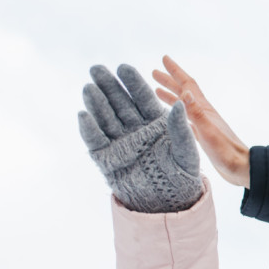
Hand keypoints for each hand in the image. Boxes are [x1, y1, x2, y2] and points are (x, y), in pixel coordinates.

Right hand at [78, 64, 201, 212]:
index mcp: (155, 123)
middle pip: (119, 103)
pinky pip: (95, 140)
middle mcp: (135, 129)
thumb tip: (181, 101)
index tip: (124, 67)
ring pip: (105, 118)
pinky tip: (83, 114)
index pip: (142, 98)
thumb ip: (181, 127)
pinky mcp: (106, 158)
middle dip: (109, 86)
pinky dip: (89, 128)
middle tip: (97, 68)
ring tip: (89, 87)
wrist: (168, 201)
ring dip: (96, 102)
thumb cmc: (182, 175)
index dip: (132, 82)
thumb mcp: (185, 150)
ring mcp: (120, 142)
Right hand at [151, 55, 250, 187]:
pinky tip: (170, 115)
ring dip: (171, 95)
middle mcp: (203, 113)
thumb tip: (185, 91)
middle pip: (184, 92)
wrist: (241, 168)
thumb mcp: (208, 132)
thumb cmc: (226, 152)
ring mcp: (203, 124)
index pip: (188, 85)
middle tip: (153, 71)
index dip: (176, 71)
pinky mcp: (202, 135)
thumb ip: (196, 113)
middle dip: (170, 80)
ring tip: (156, 89)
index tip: (164, 58)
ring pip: (183, 105)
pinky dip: (176, 112)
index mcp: (204, 109)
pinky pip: (185, 118)